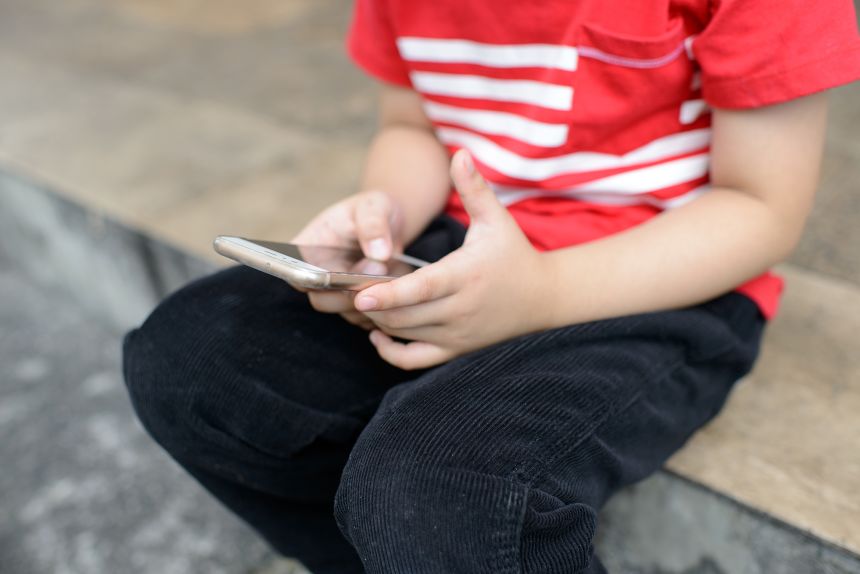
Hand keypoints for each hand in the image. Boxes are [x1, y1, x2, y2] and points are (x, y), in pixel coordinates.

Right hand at [291, 190, 403, 329]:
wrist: (389, 224)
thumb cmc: (373, 210)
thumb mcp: (374, 207)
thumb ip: (373, 225)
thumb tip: (378, 254)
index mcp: (305, 250)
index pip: (297, 274)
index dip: (316, 281)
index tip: (342, 273)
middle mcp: (315, 277)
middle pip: (322, 300)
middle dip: (351, 291)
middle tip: (378, 269)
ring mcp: (336, 294)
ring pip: (348, 312)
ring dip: (372, 302)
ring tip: (390, 275)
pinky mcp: (357, 306)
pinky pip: (368, 318)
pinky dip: (384, 309)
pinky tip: (398, 290)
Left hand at [354, 150, 549, 368]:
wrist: (544, 298)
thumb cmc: (514, 254)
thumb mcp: (496, 219)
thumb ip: (474, 188)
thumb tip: (460, 152)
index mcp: (466, 276)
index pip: (422, 290)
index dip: (389, 296)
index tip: (360, 295)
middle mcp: (461, 309)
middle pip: (405, 315)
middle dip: (373, 306)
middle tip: (348, 290)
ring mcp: (458, 334)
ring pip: (406, 334)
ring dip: (379, 322)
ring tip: (361, 303)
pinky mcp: (457, 350)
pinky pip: (416, 360)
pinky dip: (392, 353)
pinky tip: (379, 334)